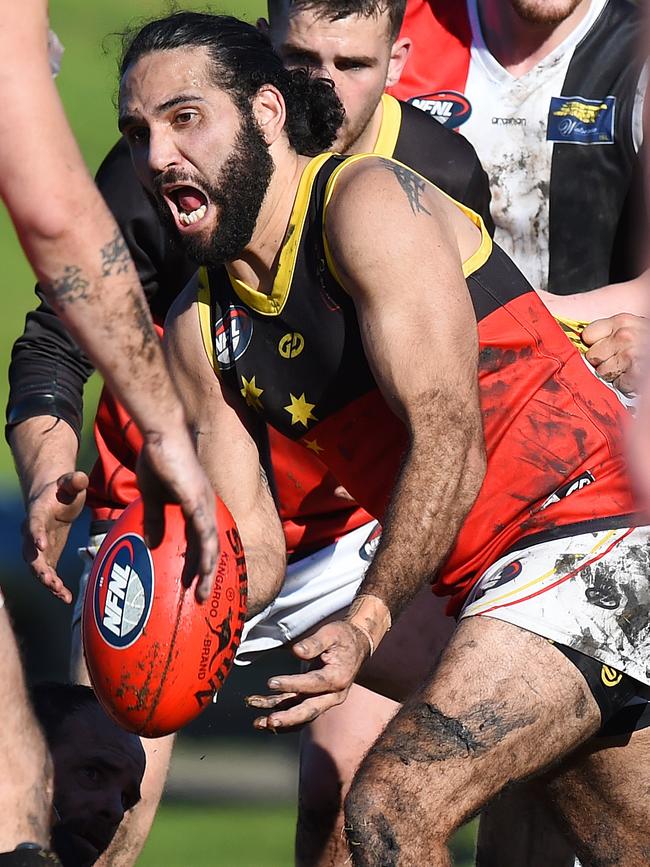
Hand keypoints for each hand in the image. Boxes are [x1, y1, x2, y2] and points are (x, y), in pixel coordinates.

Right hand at [22, 471, 88, 602]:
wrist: (54, 500)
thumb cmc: (63, 490)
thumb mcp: (70, 483)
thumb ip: (75, 481)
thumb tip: (80, 477)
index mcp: (37, 513)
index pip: (33, 524)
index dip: (36, 534)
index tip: (42, 545)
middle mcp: (33, 533)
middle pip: (31, 553)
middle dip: (39, 567)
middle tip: (49, 579)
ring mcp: (38, 548)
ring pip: (38, 568)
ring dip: (47, 581)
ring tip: (60, 592)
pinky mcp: (47, 557)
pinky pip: (48, 575)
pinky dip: (56, 587)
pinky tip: (67, 598)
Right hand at [137, 427, 217, 601]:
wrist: (161, 436)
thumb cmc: (158, 459)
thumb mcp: (153, 496)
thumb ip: (155, 518)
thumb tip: (151, 542)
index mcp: (197, 506)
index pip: (202, 541)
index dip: (199, 563)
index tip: (194, 583)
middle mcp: (206, 508)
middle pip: (210, 548)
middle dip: (206, 575)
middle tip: (201, 598)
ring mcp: (204, 505)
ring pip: (211, 545)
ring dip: (208, 571)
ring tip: (202, 593)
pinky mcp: (197, 501)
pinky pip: (204, 532)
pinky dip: (205, 552)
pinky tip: (204, 569)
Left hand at [246, 620, 371, 729]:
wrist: (356, 646)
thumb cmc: (343, 637)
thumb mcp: (331, 634)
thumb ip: (314, 643)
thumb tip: (297, 651)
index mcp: (338, 678)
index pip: (312, 684)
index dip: (291, 684)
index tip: (270, 682)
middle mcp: (333, 695)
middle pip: (309, 710)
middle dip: (288, 718)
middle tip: (269, 720)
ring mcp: (324, 700)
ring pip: (300, 714)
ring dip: (280, 720)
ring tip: (258, 722)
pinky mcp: (315, 699)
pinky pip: (297, 709)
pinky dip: (280, 712)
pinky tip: (263, 715)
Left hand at [582, 313, 647, 394]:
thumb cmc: (649, 340)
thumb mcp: (635, 327)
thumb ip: (613, 332)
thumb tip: (589, 343)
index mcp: (621, 321)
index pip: (587, 334)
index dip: (593, 344)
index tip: (601, 347)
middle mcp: (624, 336)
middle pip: (592, 355)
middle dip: (602, 360)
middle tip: (618, 360)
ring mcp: (629, 355)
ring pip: (602, 372)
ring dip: (613, 374)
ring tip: (629, 367)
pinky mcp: (635, 374)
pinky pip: (618, 384)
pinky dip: (626, 384)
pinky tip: (635, 376)